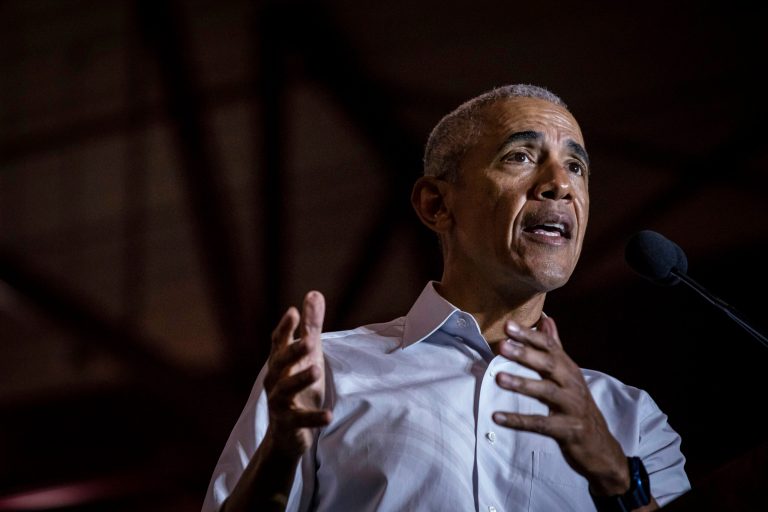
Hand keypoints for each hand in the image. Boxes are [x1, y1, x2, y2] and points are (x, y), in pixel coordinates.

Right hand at [263, 291, 332, 458]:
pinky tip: (329, 415)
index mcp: (280, 362)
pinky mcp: (289, 424)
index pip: (278, 342)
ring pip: (286, 390)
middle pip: (280, 363)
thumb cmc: (298, 386)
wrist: (287, 433)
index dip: (285, 327)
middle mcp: (275, 380)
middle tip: (309, 341)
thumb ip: (311, 326)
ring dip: (300, 379)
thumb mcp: (308, 355)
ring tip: (317, 370)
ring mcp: (279, 403)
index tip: (294, 312)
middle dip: (293, 352)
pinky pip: (300, 420)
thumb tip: (314, 293)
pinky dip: (314, 418)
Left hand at [492, 316, 629, 494]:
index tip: (508, 325)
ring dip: (522, 384)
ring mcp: (572, 407)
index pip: (550, 347)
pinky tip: (497, 417)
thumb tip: (546, 319)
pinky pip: (540, 424)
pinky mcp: (567, 430)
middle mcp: (573, 385)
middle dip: (525, 354)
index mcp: (570, 370)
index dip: (530, 335)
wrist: (601, 447)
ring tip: (498, 378)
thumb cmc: (578, 407)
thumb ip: (556, 348)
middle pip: (549, 365)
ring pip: (546, 392)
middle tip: (502, 345)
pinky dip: (518, 420)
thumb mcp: (569, 376)